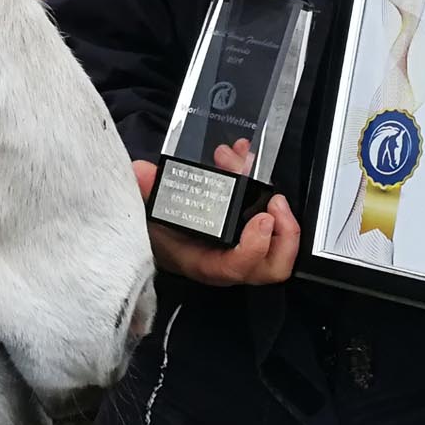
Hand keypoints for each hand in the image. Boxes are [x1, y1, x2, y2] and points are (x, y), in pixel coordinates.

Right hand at [133, 141, 300, 287]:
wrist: (154, 234)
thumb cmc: (152, 231)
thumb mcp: (144, 215)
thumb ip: (145, 193)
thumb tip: (140, 172)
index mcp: (204, 262)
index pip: (237, 267)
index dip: (255, 246)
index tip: (261, 217)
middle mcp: (228, 260)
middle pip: (272, 265)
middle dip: (284, 233)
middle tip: (274, 200)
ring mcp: (243, 248)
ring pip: (278, 242)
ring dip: (276, 206)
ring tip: (250, 166)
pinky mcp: (248, 230)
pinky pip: (270, 218)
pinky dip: (262, 188)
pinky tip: (241, 157)